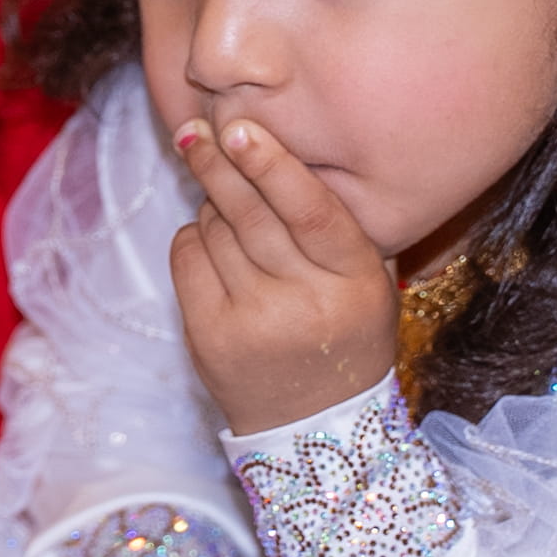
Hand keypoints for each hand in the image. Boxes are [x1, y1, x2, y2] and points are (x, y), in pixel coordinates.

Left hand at [169, 114, 399, 433]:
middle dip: (219, 163)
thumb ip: (337, 222)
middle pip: (252, 214)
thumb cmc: (344, 332)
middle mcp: (306, 303)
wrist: (316, 427)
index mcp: (357, 283)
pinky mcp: (210, 337)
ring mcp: (254, 323)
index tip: (241, 128)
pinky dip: (195, 237)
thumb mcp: (369, 282)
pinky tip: (213, 244)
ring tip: (229, 207)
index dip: (272, 165)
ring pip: (216, 229)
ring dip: (214, 204)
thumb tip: (272, 144)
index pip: (311, 211)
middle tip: (197, 129)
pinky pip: (188, 257)